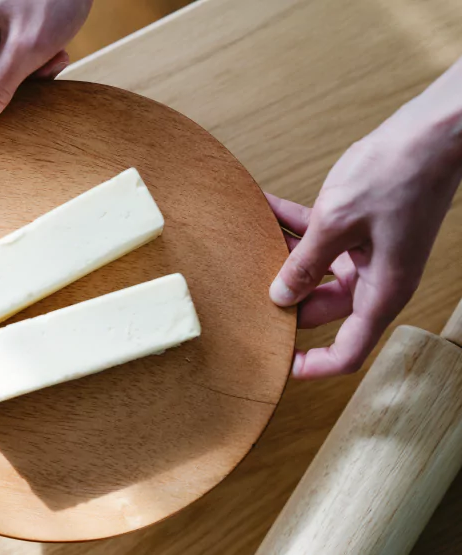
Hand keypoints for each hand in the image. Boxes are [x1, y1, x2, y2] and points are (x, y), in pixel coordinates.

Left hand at [267, 58, 461, 378]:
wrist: (435, 130)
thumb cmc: (398, 175)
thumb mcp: (338, 223)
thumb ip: (306, 264)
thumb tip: (280, 298)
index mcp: (381, 292)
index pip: (347, 351)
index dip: (312, 365)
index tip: (276, 367)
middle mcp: (375, 279)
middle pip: (320, 308)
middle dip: (283, 298)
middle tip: (242, 290)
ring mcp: (368, 253)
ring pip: (314, 269)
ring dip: (282, 256)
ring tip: (247, 242)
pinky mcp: (359, 228)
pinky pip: (318, 236)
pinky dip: (292, 225)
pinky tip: (261, 205)